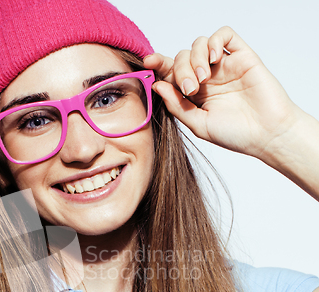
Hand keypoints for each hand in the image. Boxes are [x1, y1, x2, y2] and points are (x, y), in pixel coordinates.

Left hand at [144, 26, 301, 163]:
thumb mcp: (198, 125)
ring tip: (204, 80)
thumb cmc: (235, 134)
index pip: (171, 73)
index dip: (159, 65)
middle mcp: (207, 79)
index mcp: (194, 95)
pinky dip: (214, 42)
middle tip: (190, 89)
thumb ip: (177, 106)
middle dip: (180, 70)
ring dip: (195, 59)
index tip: (147, 63)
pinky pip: (224, 35)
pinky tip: (215, 59)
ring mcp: (224, 67)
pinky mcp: (242, 57)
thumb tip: (157, 85)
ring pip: (199, 44)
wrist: (267, 135)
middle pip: (182, 58)